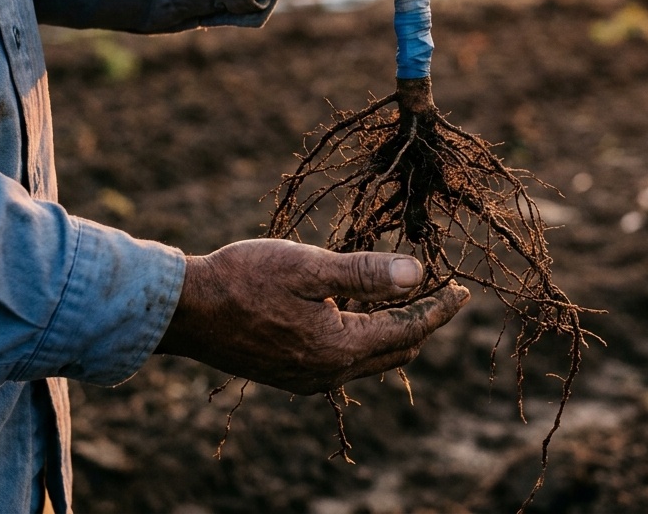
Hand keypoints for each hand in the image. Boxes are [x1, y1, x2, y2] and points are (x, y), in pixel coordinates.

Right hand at [155, 238, 469, 393]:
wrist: (186, 310)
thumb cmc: (246, 279)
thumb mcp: (310, 267)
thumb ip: (366, 273)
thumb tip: (418, 275)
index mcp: (338, 348)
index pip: (407, 330)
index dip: (439, 309)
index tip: (462, 289)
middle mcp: (328, 374)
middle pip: (395, 351)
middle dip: (423, 323)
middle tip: (441, 293)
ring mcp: (307, 379)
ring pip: (371, 359)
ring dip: (394, 331)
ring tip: (405, 297)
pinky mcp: (290, 374)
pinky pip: (345, 361)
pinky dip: (365, 338)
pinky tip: (359, 311)